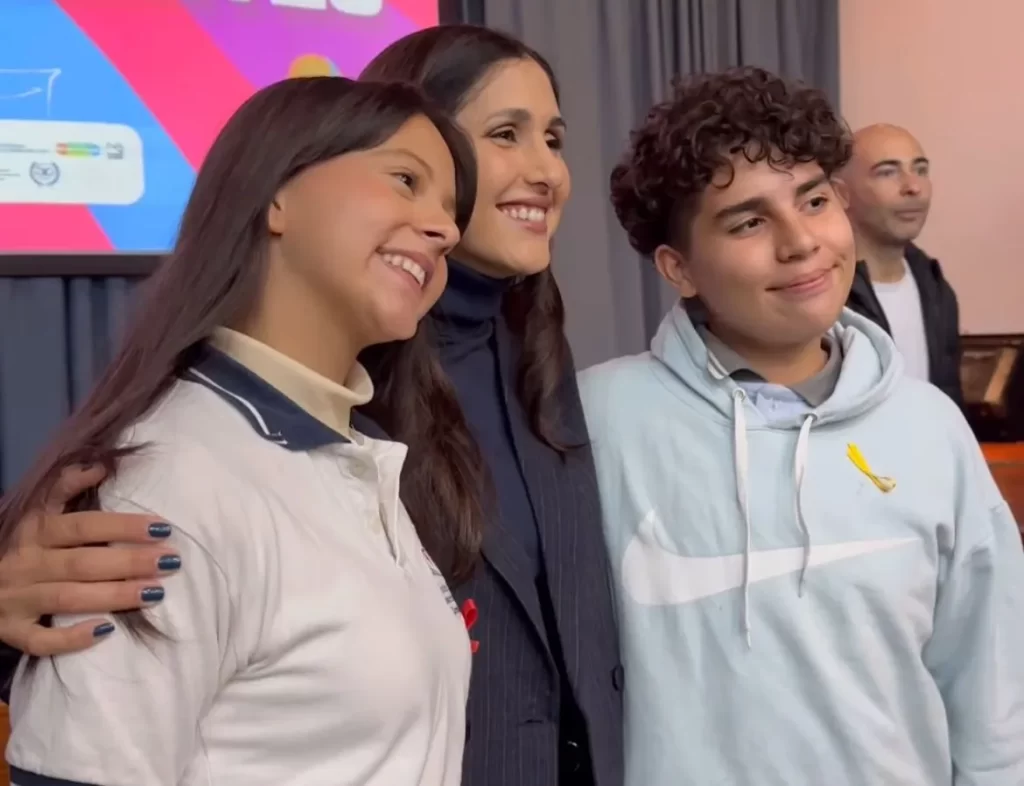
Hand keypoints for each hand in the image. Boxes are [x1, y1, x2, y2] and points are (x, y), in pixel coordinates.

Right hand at [0, 465, 179, 655]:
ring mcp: (16, 598)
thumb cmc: (19, 544)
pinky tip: (107, 631)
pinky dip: (72, 639)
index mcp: (33, 531)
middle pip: (82, 562)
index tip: (163, 527)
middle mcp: (24, 563)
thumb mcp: (36, 512)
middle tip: (171, 561)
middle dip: (129, 561)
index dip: (122, 526)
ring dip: (114, 595)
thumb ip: (64, 487)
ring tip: (155, 592)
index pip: (82, 525)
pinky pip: (41, 640)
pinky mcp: (11, 630)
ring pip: (68, 598)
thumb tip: (100, 465)